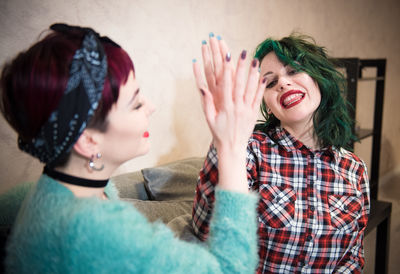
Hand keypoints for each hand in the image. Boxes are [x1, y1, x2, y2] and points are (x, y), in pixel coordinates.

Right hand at [193, 36, 265, 152]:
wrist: (232, 148)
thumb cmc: (218, 133)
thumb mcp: (209, 119)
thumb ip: (207, 103)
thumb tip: (202, 88)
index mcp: (225, 108)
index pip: (226, 85)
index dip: (227, 70)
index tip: (228, 57)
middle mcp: (237, 107)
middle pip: (240, 83)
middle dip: (241, 67)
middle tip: (243, 53)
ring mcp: (247, 110)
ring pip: (251, 89)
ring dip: (253, 73)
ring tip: (255, 60)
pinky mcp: (254, 114)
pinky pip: (258, 98)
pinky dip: (260, 87)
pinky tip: (262, 76)